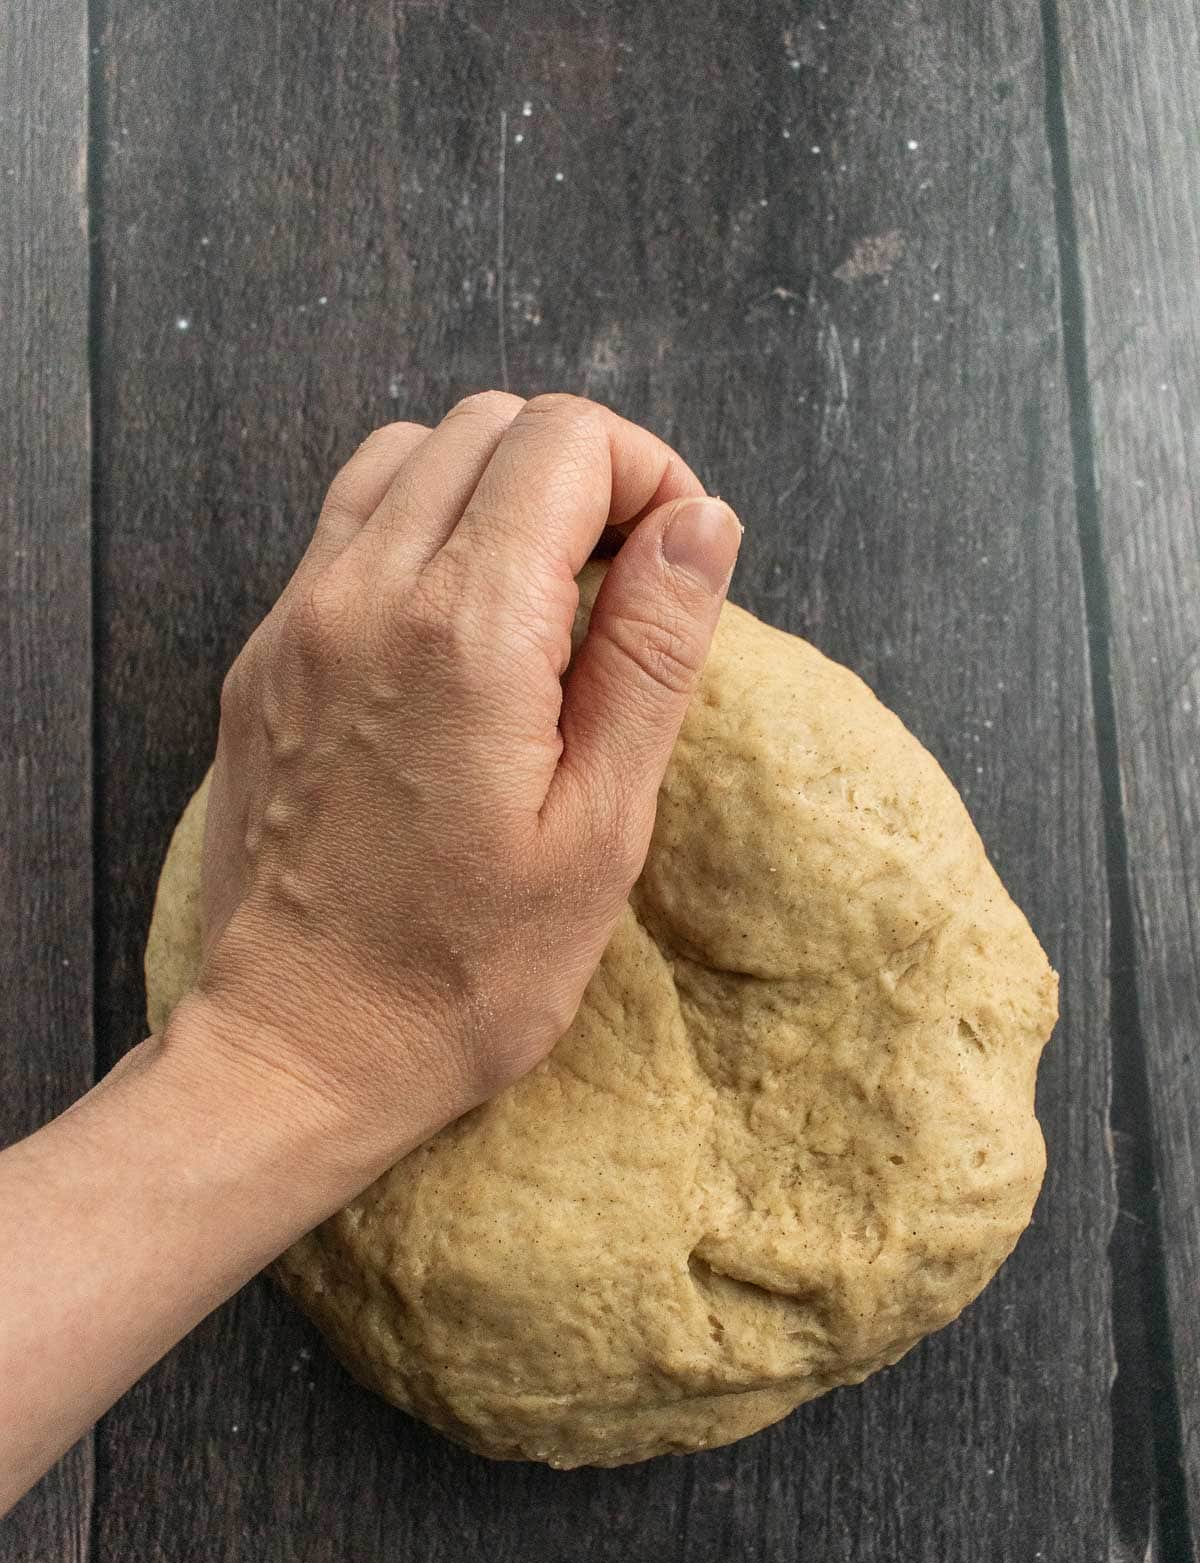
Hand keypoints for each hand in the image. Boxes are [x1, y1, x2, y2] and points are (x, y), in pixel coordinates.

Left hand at [180, 392, 742, 1175]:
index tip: (673, 566)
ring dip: (494, 493)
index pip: (565, 439)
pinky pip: (345, 530)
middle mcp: (364, 595)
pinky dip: (420, 534)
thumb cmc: (464, 971)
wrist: (299, 1051)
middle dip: (579, 473)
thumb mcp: (601, 826)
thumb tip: (700, 518)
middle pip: (488, 426)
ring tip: (541, 603)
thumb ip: (651, 652)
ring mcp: (297, 620)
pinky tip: (457, 638)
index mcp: (467, 631)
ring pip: (406, 456)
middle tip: (620, 585)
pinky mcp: (263, 658)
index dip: (648, 476)